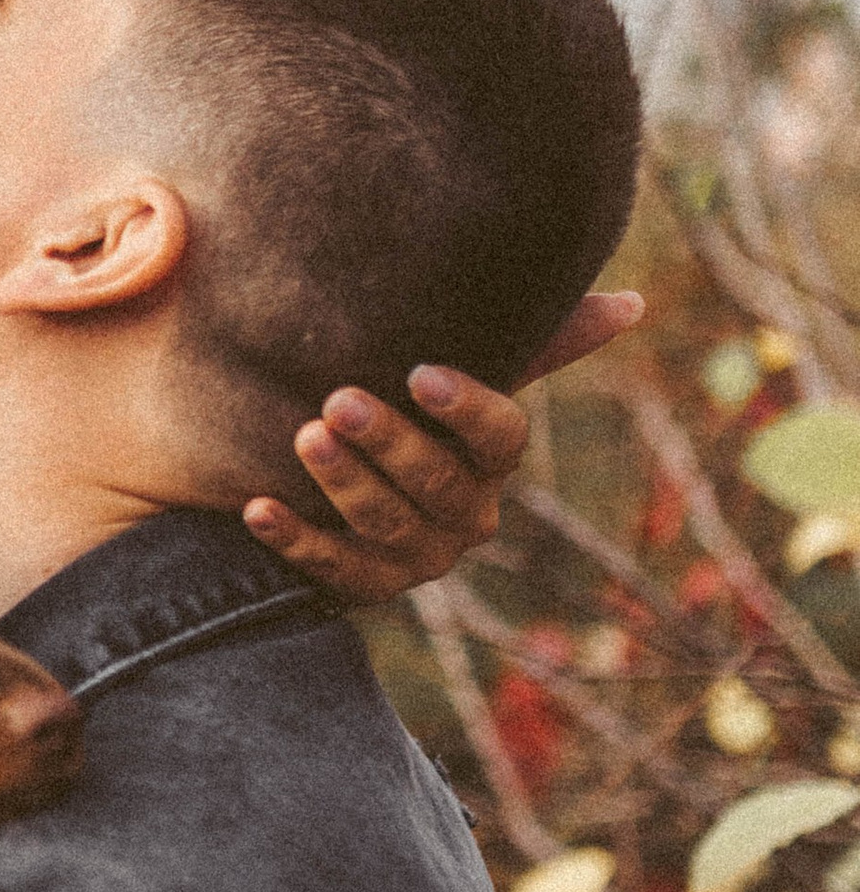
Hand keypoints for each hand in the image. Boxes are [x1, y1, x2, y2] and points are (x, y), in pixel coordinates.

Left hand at [244, 290, 642, 603]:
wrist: (313, 474)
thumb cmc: (398, 406)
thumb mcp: (449, 369)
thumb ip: (531, 340)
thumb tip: (634, 303)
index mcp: (490, 460)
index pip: (501, 437)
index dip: (466, 408)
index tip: (420, 373)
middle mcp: (467, 516)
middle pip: (439, 484)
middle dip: (391, 443)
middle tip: (338, 402)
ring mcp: (417, 559)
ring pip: (389, 527)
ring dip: (344, 484)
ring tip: (302, 438)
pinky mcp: (363, 588)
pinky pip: (332, 571)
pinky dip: (295, 540)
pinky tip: (257, 508)